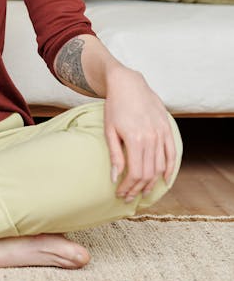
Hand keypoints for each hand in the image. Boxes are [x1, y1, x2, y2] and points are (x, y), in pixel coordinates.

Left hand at [103, 67, 177, 202]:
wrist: (128, 84)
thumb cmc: (115, 106)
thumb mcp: (109, 130)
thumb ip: (115, 155)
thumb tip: (115, 178)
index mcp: (135, 139)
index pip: (135, 173)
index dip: (128, 187)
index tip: (121, 193)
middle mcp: (151, 137)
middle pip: (148, 173)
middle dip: (138, 188)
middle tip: (129, 197)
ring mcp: (161, 133)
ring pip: (160, 166)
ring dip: (152, 182)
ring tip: (142, 191)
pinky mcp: (167, 128)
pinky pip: (172, 153)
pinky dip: (170, 169)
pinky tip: (165, 180)